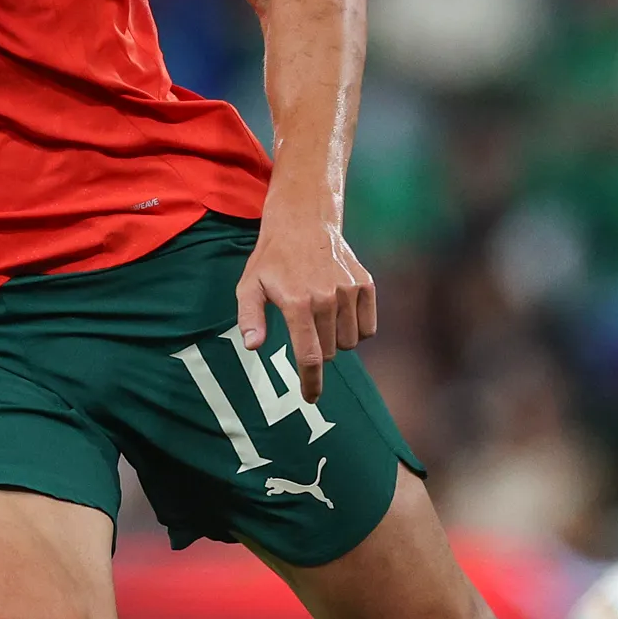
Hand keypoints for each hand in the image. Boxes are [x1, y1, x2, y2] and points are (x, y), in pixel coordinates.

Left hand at [237, 189, 376, 404]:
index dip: (312, 382)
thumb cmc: (272, 258)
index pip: (310, 356)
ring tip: (321, 318)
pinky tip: (340, 314)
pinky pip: (368, 327)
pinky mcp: (365, 284)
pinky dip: (357, 329)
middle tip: (305, 329)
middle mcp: (326, 298)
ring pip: (350, 342)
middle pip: (330, 352)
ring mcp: (349, 290)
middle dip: (318, 351)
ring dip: (337, 340)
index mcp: (297, 303)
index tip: (311, 398)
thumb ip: (250, 318)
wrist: (303, 220)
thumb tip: (253, 347)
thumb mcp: (249, 286)